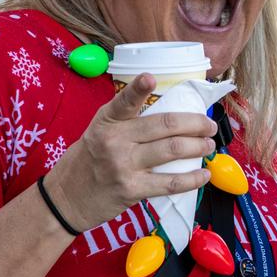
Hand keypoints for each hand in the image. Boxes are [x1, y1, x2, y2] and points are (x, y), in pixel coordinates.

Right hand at [46, 74, 217, 229]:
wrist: (66, 198)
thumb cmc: (89, 159)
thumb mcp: (100, 131)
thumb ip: (127, 120)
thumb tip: (169, 112)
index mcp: (108, 121)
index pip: (125, 101)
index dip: (138, 88)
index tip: (150, 77)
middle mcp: (115, 140)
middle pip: (165, 126)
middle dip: (196, 123)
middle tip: (210, 125)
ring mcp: (123, 165)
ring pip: (172, 150)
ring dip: (198, 147)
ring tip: (209, 145)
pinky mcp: (131, 189)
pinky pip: (170, 183)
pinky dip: (192, 179)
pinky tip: (204, 175)